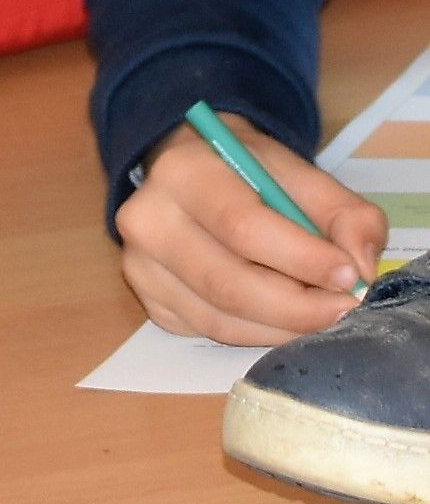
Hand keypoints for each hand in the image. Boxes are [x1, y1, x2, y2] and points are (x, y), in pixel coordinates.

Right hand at [117, 115, 385, 343]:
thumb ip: (342, 211)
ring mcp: (141, 266)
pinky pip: (211, 332)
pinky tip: (282, 317)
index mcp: (182, 171)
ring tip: (321, 315)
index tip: (350, 276)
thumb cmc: (246, 172)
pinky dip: (258, 333)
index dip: (301, 258)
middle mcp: (148, 219)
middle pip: (228, 284)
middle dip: (299, 307)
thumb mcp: (297, 172)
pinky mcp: (149, 301)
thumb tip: (362, 267)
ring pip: (220, 320)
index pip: (241, 225)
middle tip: (345, 309)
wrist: (190, 170)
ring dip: (283, 327)